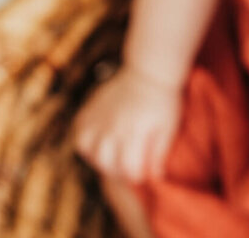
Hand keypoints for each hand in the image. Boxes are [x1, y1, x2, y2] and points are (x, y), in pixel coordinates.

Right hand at [72, 64, 182, 183]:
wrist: (148, 72)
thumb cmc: (163, 102)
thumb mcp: (168, 128)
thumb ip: (160, 153)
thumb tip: (155, 176)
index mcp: (134, 132)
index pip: (128, 169)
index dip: (136, 176)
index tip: (142, 173)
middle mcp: (112, 127)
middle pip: (106, 164)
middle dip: (118, 172)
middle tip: (128, 168)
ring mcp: (97, 119)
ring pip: (89, 152)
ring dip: (101, 160)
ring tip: (114, 156)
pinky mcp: (88, 112)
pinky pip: (80, 136)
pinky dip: (87, 144)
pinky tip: (101, 143)